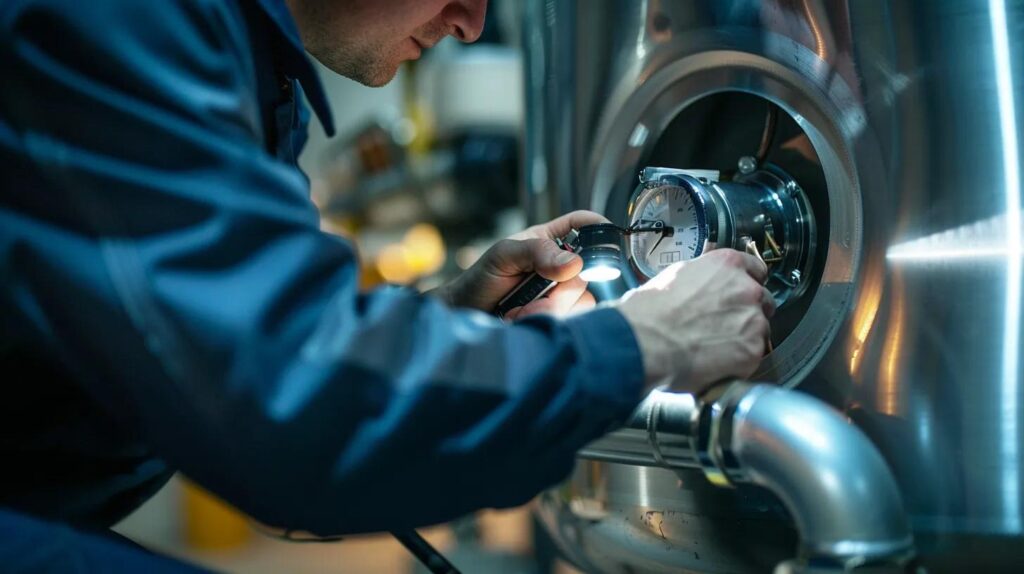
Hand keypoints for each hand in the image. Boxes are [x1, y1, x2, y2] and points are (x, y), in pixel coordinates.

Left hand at [435, 210, 609, 318]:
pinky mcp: (560, 318)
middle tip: (532, 289)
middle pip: (588, 270)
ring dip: (551, 306)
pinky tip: (525, 318)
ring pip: (584, 298)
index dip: (597, 226)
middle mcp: (561, 267)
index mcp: (548, 242)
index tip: (606, 231)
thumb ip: (535, 252)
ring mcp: (562, 294)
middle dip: (562, 284)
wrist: (466, 318)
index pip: (581, 226)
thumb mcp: (503, 255)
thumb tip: (572, 264)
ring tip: (520, 308)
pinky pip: (573, 318)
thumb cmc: (480, 280)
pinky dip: (548, 319)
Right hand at [614, 249, 774, 392]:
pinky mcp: (751, 350)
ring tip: (715, 348)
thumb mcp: (676, 276)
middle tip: (724, 325)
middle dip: (747, 312)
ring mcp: (752, 320)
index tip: (740, 293)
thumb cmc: (650, 312)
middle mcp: (746, 289)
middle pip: (762, 300)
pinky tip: (717, 362)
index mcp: (727, 265)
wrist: (645, 341)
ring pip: (759, 330)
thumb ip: (702, 279)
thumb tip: (703, 287)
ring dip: (743, 338)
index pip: (756, 269)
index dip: (747, 283)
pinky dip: (739, 361)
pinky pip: (752, 356)